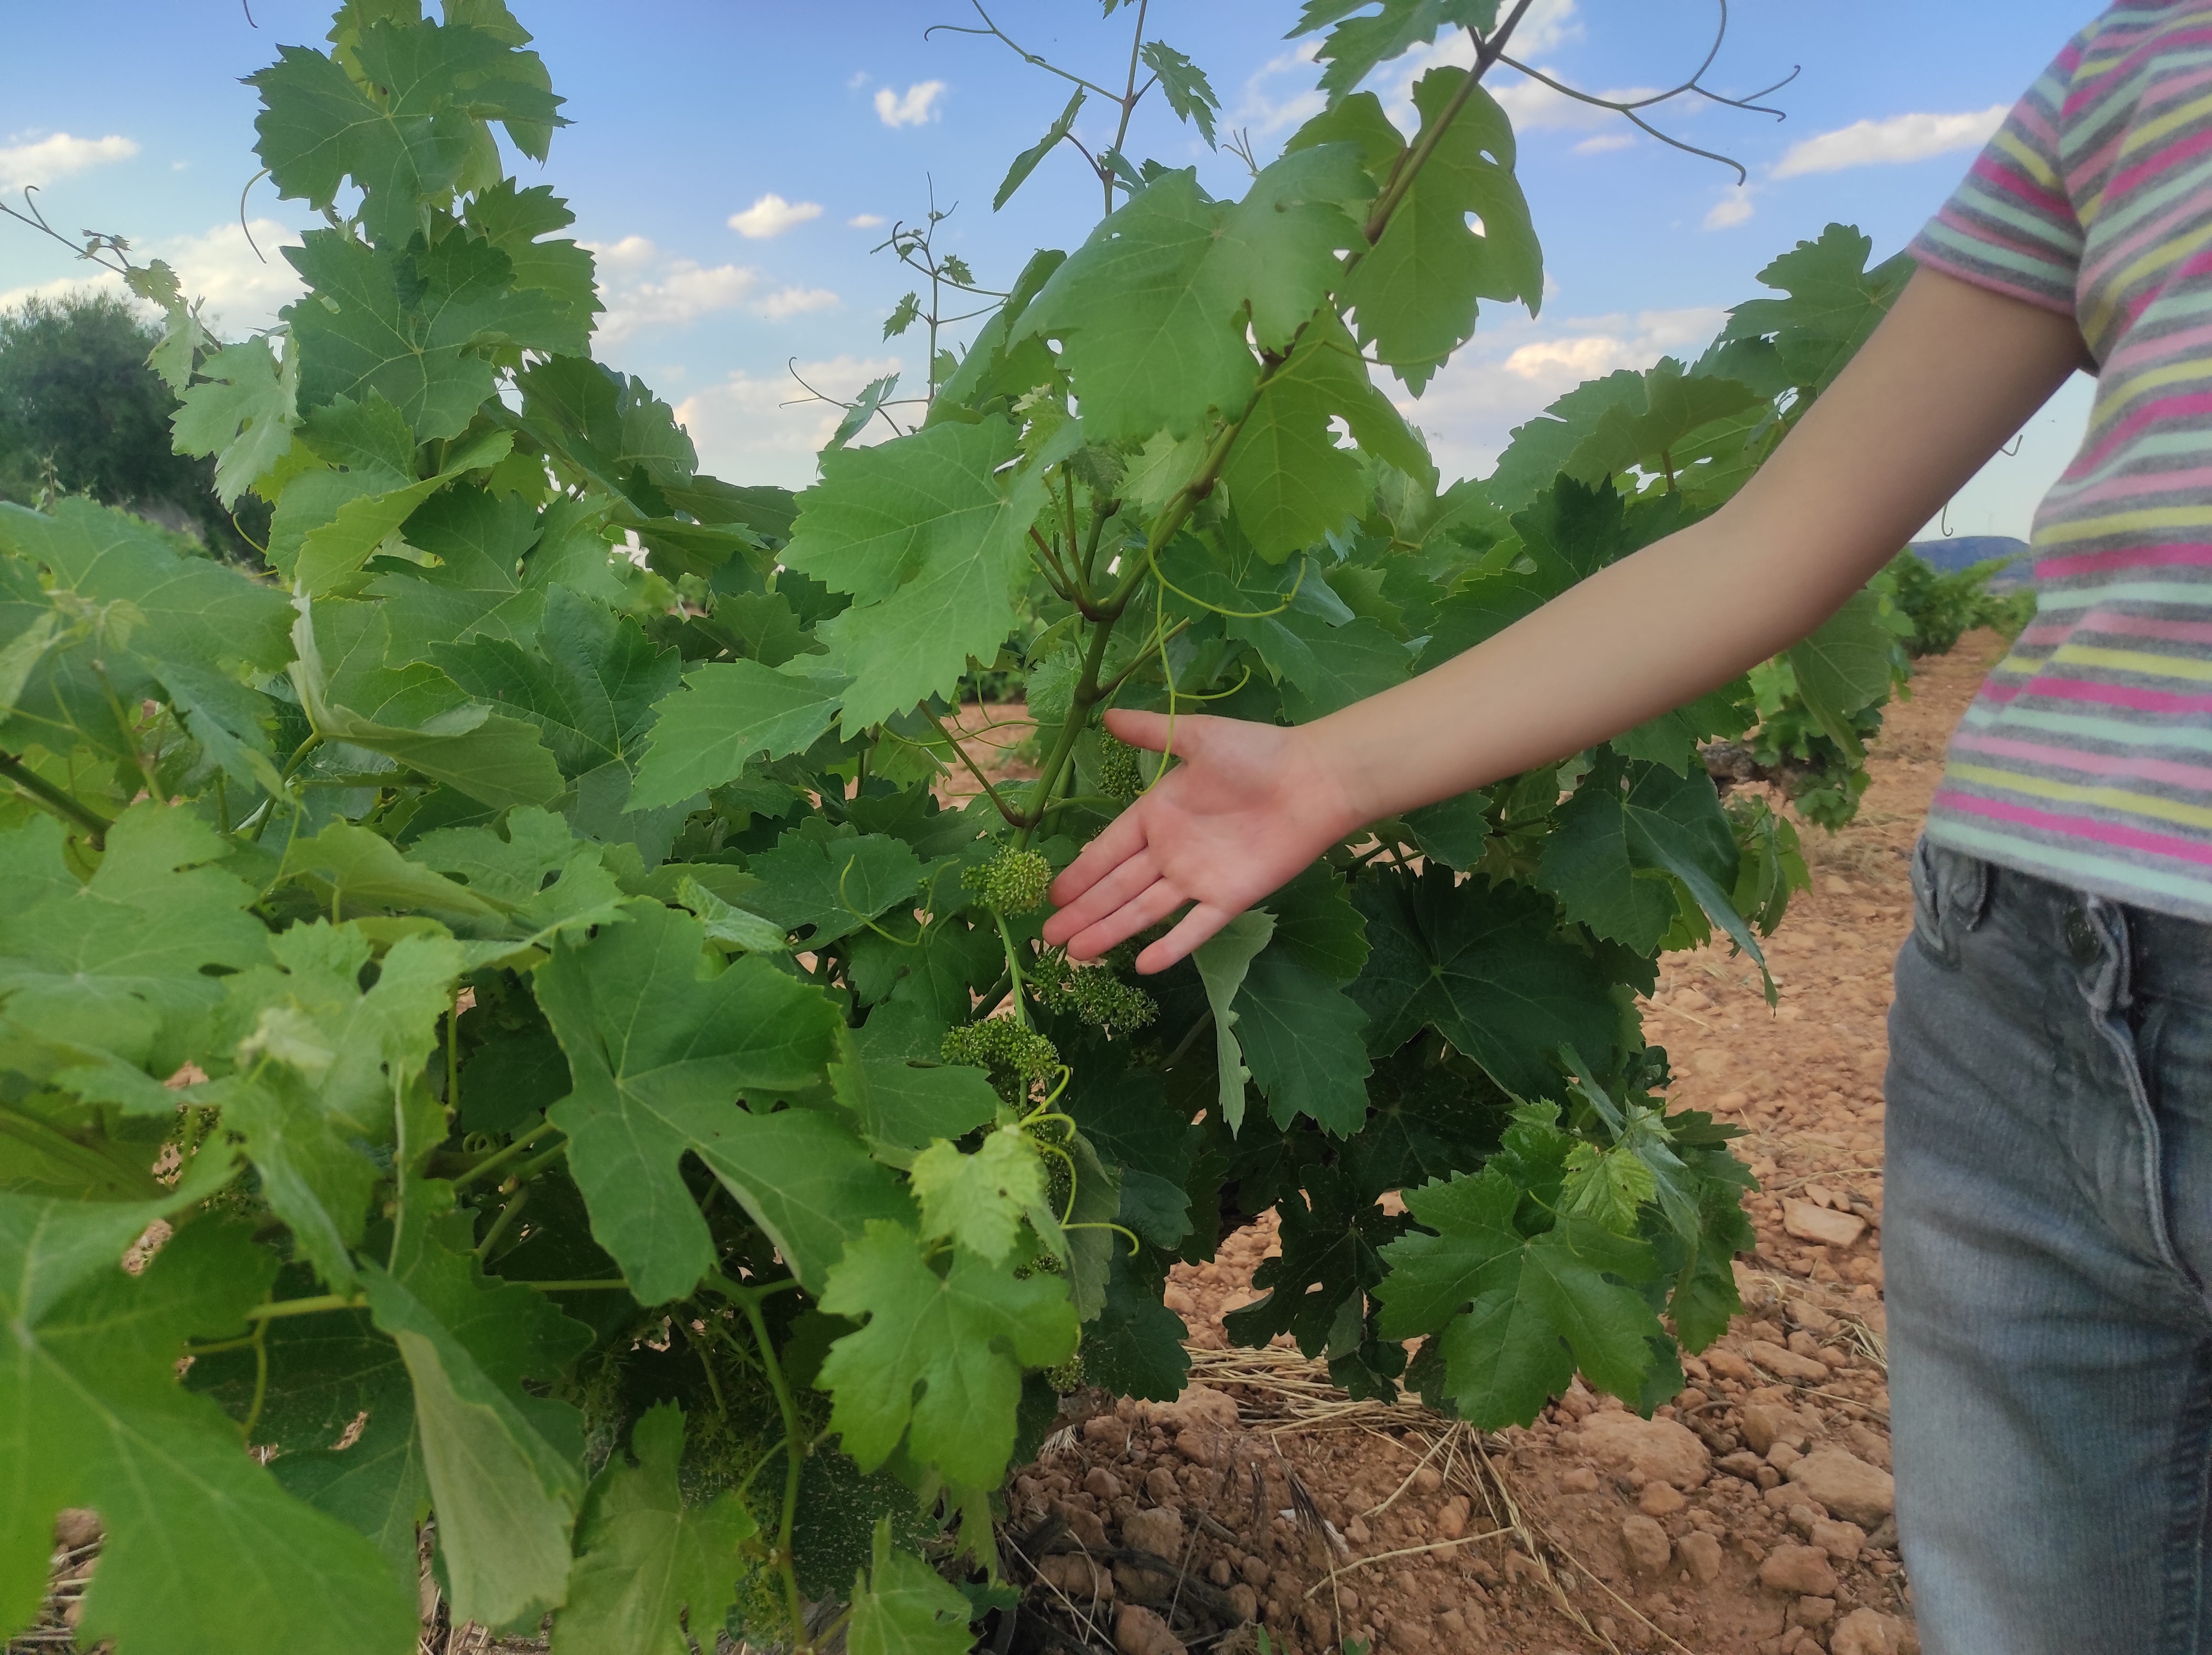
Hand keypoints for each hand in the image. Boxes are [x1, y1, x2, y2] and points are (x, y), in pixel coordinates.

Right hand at [1041, 707, 1366, 972]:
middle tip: (1048, 936)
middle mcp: (1172, 851)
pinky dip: (1171, 948)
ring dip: (1111, 932)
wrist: (1314, 780)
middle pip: (1118, 887)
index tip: (1051, 895)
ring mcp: (1199, 878)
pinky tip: (1142, 967)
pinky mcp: (1230, 898)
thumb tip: (1107, 716)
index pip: (1108, 850)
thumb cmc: (1257, 754)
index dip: (1080, 872)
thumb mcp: (1198, 737)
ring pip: (1144, 912)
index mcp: (1158, 814)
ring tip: (1076, 955)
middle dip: (1083, 911)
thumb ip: (1152, 733)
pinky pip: (1196, 928)